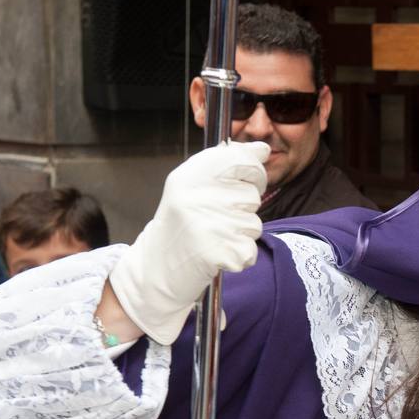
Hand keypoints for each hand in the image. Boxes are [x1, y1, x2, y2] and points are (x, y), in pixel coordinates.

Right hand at [108, 141, 268, 344]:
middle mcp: (197, 196)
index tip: (244, 180)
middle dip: (243, 209)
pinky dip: (240, 257)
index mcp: (190, 174)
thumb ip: (229, 163)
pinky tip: (217, 255)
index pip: (242, 158)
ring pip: (254, 224)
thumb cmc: (181, 225)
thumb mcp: (195, 186)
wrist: (155, 269)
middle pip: (252, 195)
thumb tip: (263, 148)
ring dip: (240, 235)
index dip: (252, 170)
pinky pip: (251, 251)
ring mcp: (208, 225)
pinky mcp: (219, 252)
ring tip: (213, 237)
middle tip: (216, 218)